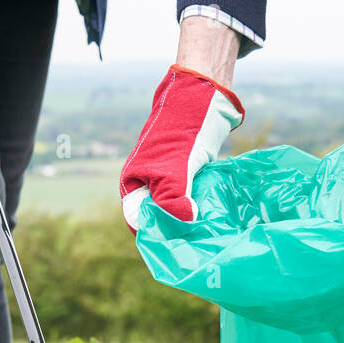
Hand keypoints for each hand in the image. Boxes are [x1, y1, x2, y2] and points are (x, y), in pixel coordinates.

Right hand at [119, 65, 243, 230]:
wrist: (202, 96)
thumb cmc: (182, 132)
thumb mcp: (174, 170)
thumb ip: (172, 201)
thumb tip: (181, 227)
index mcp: (132, 182)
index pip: (139, 221)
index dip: (158, 235)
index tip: (179, 245)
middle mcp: (146, 182)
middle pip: (157, 216)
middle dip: (174, 229)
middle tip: (196, 241)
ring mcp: (165, 177)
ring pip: (173, 207)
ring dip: (188, 218)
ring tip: (205, 229)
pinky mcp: (183, 173)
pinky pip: (187, 197)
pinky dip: (197, 206)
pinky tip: (211, 213)